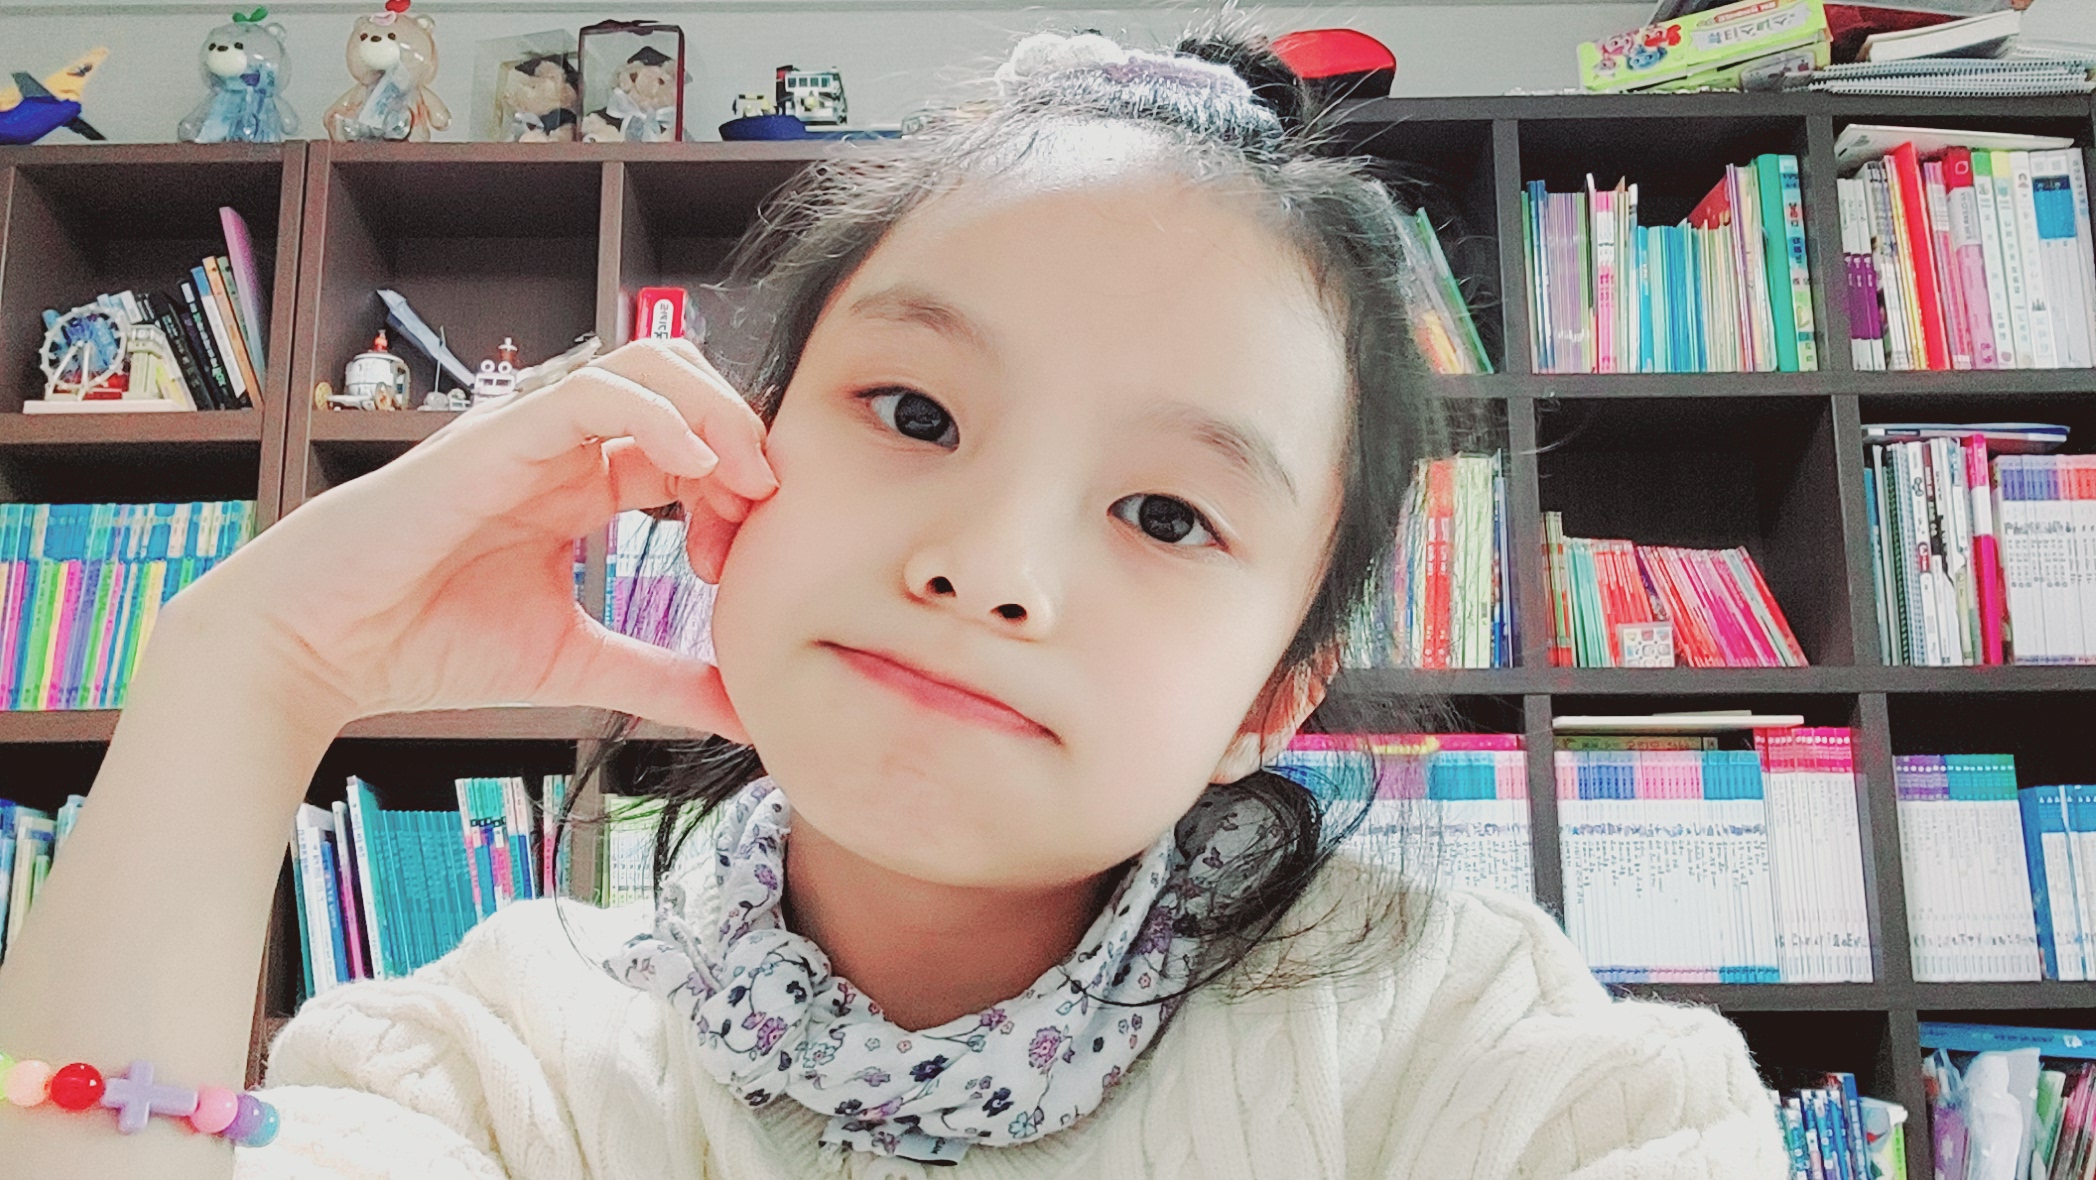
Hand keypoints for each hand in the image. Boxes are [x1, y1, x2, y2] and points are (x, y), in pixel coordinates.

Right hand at [171, 338, 774, 737]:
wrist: (316, 651)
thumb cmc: (424, 645)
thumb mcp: (576, 665)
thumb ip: (662, 680)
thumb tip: (750, 710)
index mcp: (582, 484)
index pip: (691, 446)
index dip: (738, 487)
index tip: (748, 558)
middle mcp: (561, 445)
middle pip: (684, 384)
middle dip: (743, 433)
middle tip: (764, 508)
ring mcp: (528, 432)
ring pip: (649, 366)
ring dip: (715, 412)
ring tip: (743, 481)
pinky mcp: (495, 436)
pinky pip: (593, 392)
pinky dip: (659, 416)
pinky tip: (693, 469)